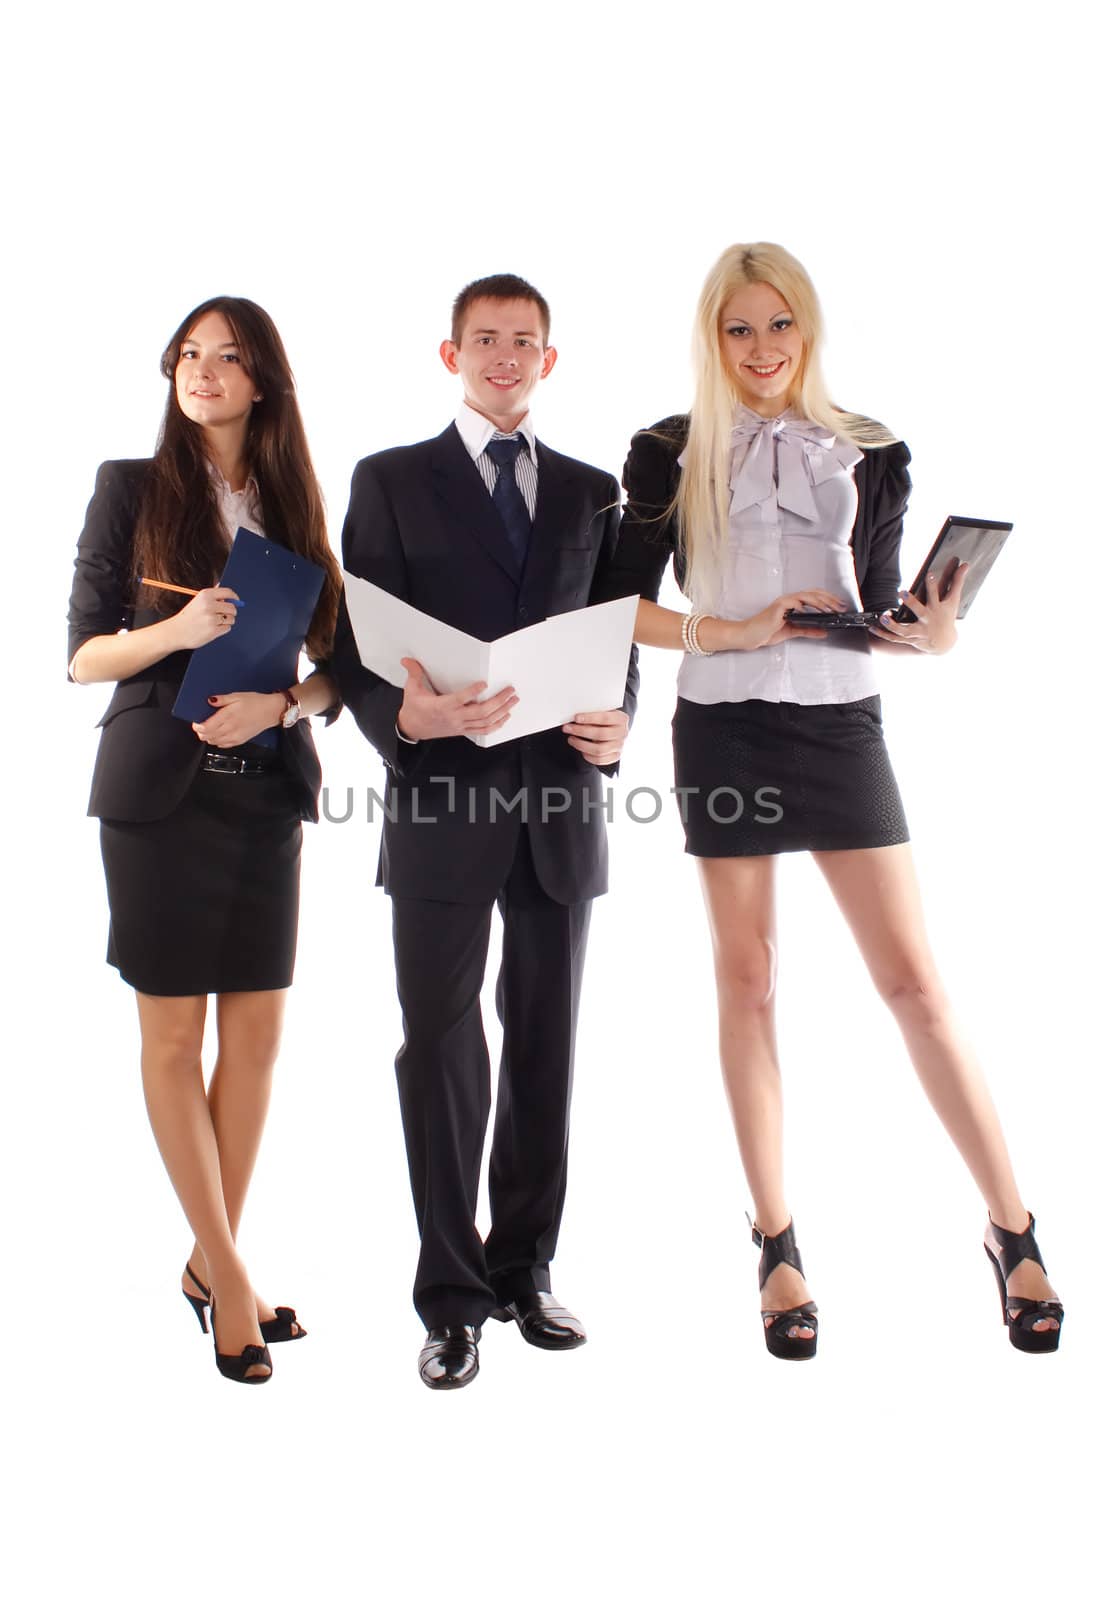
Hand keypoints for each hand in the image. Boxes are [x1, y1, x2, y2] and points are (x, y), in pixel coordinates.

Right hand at [169, 586, 241, 649]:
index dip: (234, 597)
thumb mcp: (198, 601)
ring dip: (227, 621)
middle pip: (232, 607)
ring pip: (231, 619)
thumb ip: (213, 597)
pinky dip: (223, 629)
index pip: (228, 592)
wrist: (176, 632)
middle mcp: (209, 605)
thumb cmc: (189, 616)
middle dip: (231, 612)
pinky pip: (227, 628)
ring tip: (215, 622)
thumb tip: (230, 595)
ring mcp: (211, 619)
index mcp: (205, 595)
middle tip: (223, 615)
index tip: (236, 601)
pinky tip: (214, 628)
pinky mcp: (213, 631)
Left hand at [193, 692, 281, 747]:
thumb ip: (222, 699)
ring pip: (214, 741)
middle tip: (199, 726)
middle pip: (208, 735)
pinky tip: (218, 735)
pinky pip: (223, 745)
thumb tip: (209, 700)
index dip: (198, 726)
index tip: (196, 722)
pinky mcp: (240, 740)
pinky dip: (217, 741)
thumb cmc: (256, 702)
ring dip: (208, 737)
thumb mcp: (237, 695)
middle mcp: (231, 728)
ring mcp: (235, 736)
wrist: (271, 711)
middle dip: (201, 732)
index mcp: (229, 715)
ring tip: (208, 730)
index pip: (207, 726)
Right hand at [397, 658, 517, 740]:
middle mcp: (454, 717)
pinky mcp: (462, 731)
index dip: (473, 692)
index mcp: (442, 706)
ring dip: (502, 712)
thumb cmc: (414, 708)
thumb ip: (414, 672)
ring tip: (513, 701)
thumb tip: (407, 659)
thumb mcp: (412, 689)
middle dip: (499, 701)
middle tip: (510, 691)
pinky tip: (505, 717)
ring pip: (485, 721)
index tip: (484, 683)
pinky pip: (483, 731)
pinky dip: (496, 725)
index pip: (461, 699)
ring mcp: (460, 726)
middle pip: (481, 712)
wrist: (412, 728)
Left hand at [562, 707, 628, 764]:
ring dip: (581, 744)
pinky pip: (599, 760)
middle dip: (581, 731)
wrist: (614, 729)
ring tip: (571, 739)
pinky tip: (580, 748)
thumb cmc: (604, 719)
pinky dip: (587, 755)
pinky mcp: (615, 757)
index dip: (590, 718)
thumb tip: (573, 716)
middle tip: (567, 728)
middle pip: (601, 734)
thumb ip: (592, 712)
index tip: (576, 718)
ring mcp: (620, 746)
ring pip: (599, 749)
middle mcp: (623, 733)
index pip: (605, 718)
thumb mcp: (602, 712)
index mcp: (621, 719)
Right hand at [724, 589, 846, 650]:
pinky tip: (809, 610)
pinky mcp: (777, 608)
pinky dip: (801, 605)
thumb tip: (824, 631)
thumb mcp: (792, 631)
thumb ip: (808, 630)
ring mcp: (783, 602)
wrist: (750, 635)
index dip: (828, 598)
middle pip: (813, 593)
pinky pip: (791, 603)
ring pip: (805, 596)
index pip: (814, 596)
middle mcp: (789, 600)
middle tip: (840, 606)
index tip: (840, 605)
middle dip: (829, 599)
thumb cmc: (766, 632)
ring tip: (829, 609)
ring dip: (819, 602)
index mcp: (793, 604)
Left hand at [870, 565, 967, 653]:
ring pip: (904, 630)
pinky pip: (894, 638)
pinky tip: (872, 628)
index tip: (929, 574)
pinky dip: (883, 634)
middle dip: (912, 602)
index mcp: (937, 609)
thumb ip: (957, 581)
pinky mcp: (909, 639)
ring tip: (884, 616)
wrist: (943, 643)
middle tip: (902, 592)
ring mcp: (917, 631)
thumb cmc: (947, 616)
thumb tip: (966, 563)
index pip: (936, 595)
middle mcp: (927, 621)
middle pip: (920, 612)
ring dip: (893, 624)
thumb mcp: (953, 600)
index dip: (933, 585)